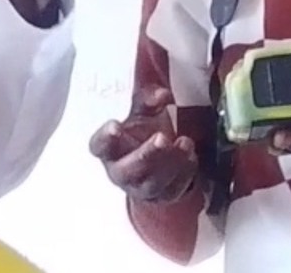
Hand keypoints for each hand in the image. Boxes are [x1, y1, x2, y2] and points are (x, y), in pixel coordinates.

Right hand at [89, 86, 198, 203]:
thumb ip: (148, 99)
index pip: (99, 146)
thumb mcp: (142, 111)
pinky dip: (185, 171)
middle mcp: (121, 171)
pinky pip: (174, 188)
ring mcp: (142, 187)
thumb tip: (161, 95)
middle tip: (161, 138)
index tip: (115, 125)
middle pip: (127, 170)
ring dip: (170, 163)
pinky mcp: (164, 196)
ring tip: (184, 142)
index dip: (105, 138)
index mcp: (109, 148)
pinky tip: (190, 154)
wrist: (158, 159)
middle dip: (145, 155)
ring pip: (152, 183)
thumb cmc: (142, 132)